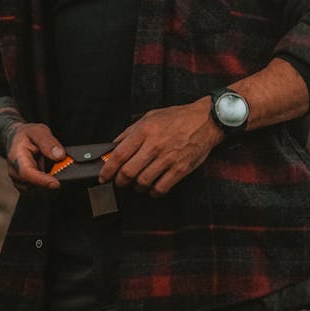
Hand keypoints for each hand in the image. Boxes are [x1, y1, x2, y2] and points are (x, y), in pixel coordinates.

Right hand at [6, 123, 63, 192]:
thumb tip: (59, 156)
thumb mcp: (38, 131)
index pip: (27, 174)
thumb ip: (48, 142)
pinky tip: (55, 179)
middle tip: (66, 177)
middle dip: (51, 184)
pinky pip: (40, 193)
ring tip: (60, 174)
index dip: (42, 181)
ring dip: (52, 187)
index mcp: (16, 158)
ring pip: (38, 193)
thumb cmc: (26, 136)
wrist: (16, 140)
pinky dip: (50, 189)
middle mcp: (15, 173)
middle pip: (34, 187)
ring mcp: (20, 182)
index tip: (56, 183)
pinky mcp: (26, 187)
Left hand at [99, 99, 223, 196]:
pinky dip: (153, 193)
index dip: (107, 170)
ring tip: (137, 185)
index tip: (103, 177)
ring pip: (143, 182)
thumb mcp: (150, 117)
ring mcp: (168, 158)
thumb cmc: (177, 118)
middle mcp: (154, 145)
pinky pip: (161, 188)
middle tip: (120, 183)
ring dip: (136, 188)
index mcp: (144, 131)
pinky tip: (152, 189)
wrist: (206, 120)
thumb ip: (130, 132)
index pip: (119, 156)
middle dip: (120, 182)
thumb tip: (113, 147)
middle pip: (128, 172)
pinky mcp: (181, 168)